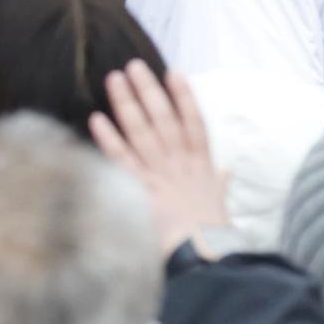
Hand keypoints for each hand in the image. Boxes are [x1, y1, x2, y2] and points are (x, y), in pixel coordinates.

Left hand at [89, 59, 232, 256]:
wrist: (205, 258)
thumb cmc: (213, 235)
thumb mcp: (220, 205)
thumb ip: (220, 184)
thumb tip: (226, 172)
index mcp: (201, 166)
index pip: (195, 124)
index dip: (185, 97)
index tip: (175, 73)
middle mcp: (179, 164)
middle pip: (163, 119)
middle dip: (148, 91)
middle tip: (133, 65)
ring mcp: (159, 174)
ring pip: (142, 132)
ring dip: (127, 104)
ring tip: (114, 79)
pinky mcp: (141, 189)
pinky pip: (122, 159)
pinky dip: (109, 139)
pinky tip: (97, 118)